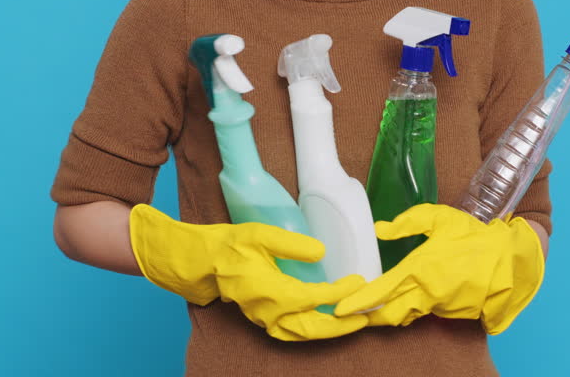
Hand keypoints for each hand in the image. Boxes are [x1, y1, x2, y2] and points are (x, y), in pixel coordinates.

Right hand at [129, 203, 366, 340]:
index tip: (358, 281)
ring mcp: (265, 320)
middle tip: (366, 317)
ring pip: (304, 335)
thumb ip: (291, 244)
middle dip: (342, 324)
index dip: (339, 292)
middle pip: (313, 328)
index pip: (314, 298)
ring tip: (354, 323)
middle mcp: (269, 312)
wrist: (203, 263)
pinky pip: (294, 333)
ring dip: (330, 332)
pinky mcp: (264, 320)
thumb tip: (321, 253)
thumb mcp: (259, 234)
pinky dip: (313, 333)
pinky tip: (327, 325)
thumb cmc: (230, 246)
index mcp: (270, 291)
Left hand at [333, 203, 543, 333]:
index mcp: (420, 270)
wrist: (512, 261)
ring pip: (406, 314)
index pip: (381, 291)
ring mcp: (440, 307)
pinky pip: (425, 312)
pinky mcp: (451, 313)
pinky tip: (408, 299)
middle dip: (368, 317)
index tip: (340, 308)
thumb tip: (379, 230)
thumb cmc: (474, 236)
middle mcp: (427, 293)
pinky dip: (413, 308)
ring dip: (390, 313)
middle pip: (388, 313)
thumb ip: (408, 222)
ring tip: (373, 308)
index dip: (359, 303)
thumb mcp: (441, 219)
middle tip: (350, 315)